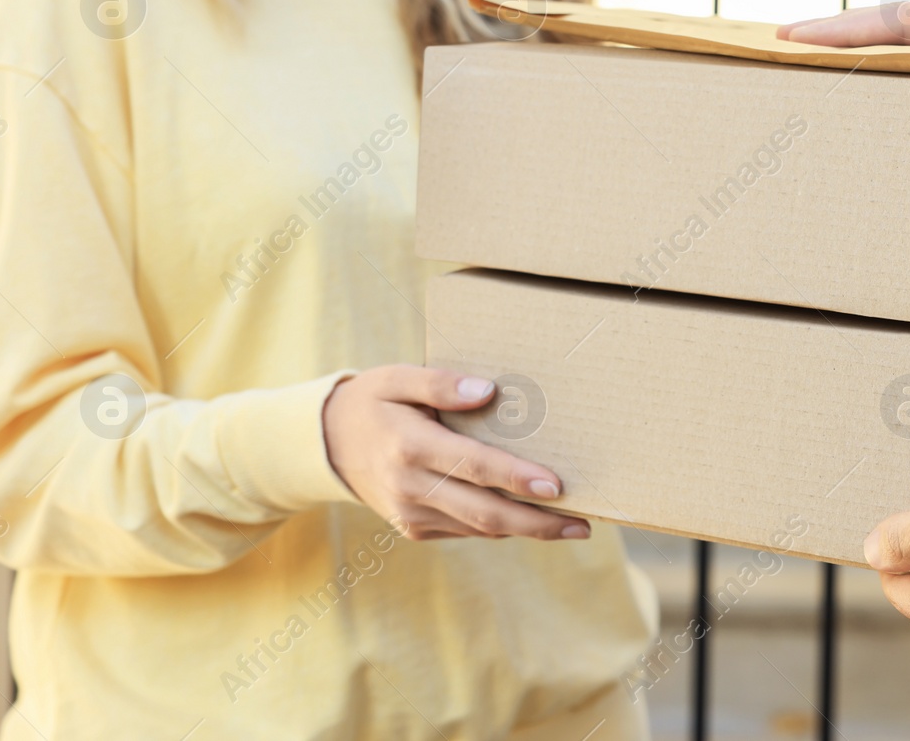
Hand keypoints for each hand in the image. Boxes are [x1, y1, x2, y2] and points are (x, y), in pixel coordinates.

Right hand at [322, 365, 588, 541]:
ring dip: (526, 529)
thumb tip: (487, 391)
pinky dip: (500, 527)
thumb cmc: (373, 401)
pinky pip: (466, 531)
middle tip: (582, 525)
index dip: (517, 479)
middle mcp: (411, 487)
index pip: (475, 467)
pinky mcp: (414, 529)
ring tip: (570, 525)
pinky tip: (530, 520)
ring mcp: (412, 514)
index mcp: (410, 446)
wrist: (327, 444)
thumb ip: (441, 383)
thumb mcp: (398, 378)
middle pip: (485, 513)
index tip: (557, 486)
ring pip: (480, 528)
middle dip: (538, 523)